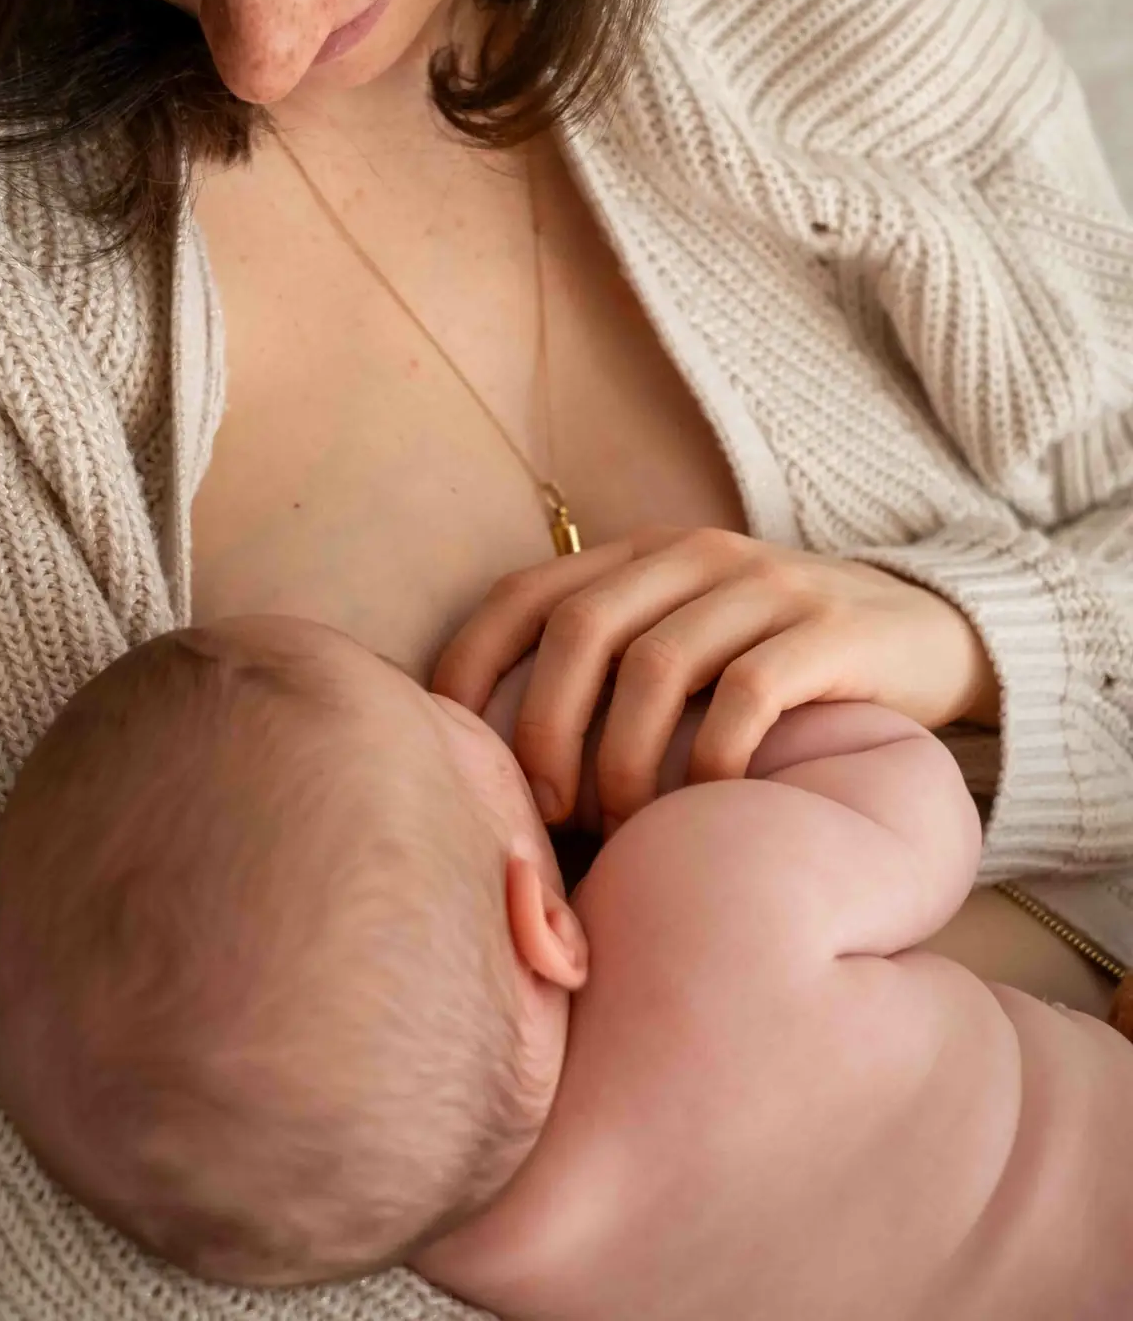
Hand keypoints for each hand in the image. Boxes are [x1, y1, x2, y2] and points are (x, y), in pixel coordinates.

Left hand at [432, 527, 998, 831]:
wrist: (934, 632)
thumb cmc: (782, 668)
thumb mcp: (691, 647)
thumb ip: (614, 675)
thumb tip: (512, 782)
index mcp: (643, 556)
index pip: (526, 593)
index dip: (471, 662)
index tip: (449, 744)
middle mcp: (696, 556)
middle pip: (582, 628)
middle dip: (543, 726)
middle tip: (547, 812)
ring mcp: (766, 586)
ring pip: (656, 664)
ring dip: (621, 758)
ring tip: (622, 826)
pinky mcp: (830, 631)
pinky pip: (747, 695)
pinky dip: (709, 761)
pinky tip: (706, 809)